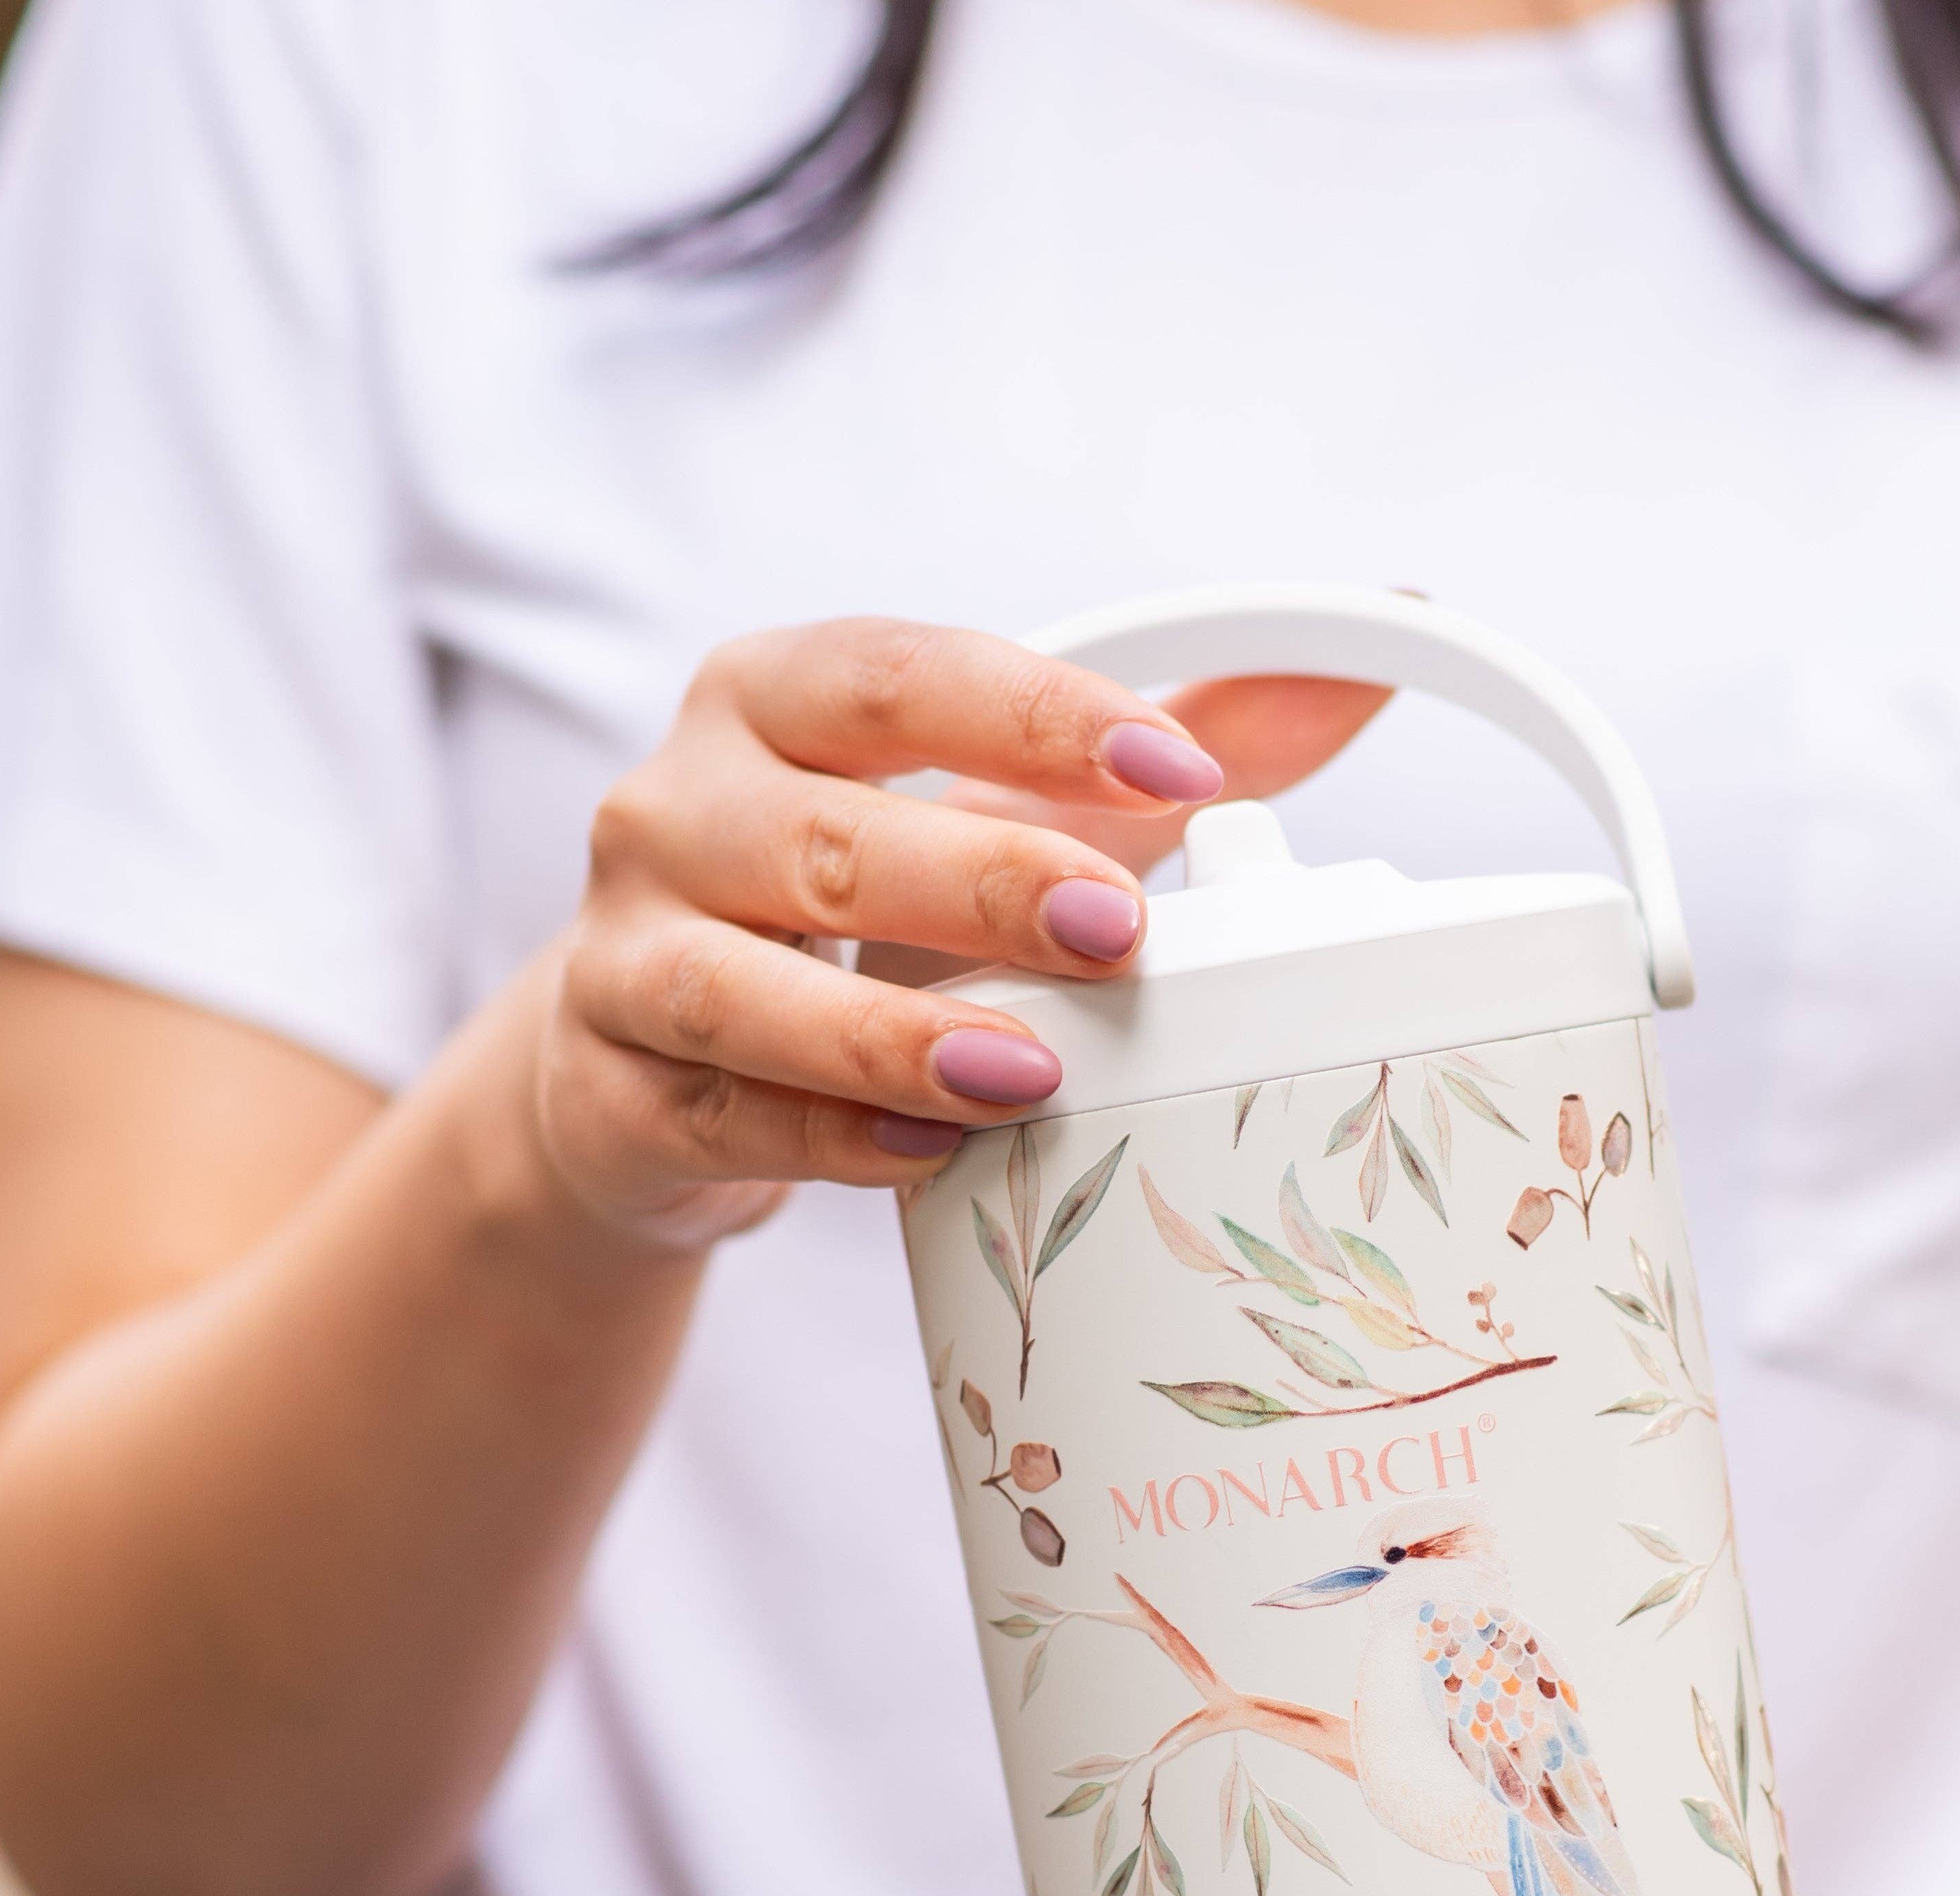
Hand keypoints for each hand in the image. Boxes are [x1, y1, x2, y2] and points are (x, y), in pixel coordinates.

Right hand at [529, 619, 1387, 1246]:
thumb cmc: (841, 909)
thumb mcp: (978, 812)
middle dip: (986, 882)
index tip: (1183, 763)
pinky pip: (727, 1114)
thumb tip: (1348, 682)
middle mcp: (677, 806)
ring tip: (1030, 1072)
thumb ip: (1140, 756)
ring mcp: (624, 952)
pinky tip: (931, 1153)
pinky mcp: (611, 1086)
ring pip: (743, 986)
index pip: (903, 677)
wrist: (642, 1054)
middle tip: (1121, 928)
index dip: (1040, 716)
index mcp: (771, 699)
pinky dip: (833, 1136)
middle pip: (831, 834)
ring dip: (896, 1033)